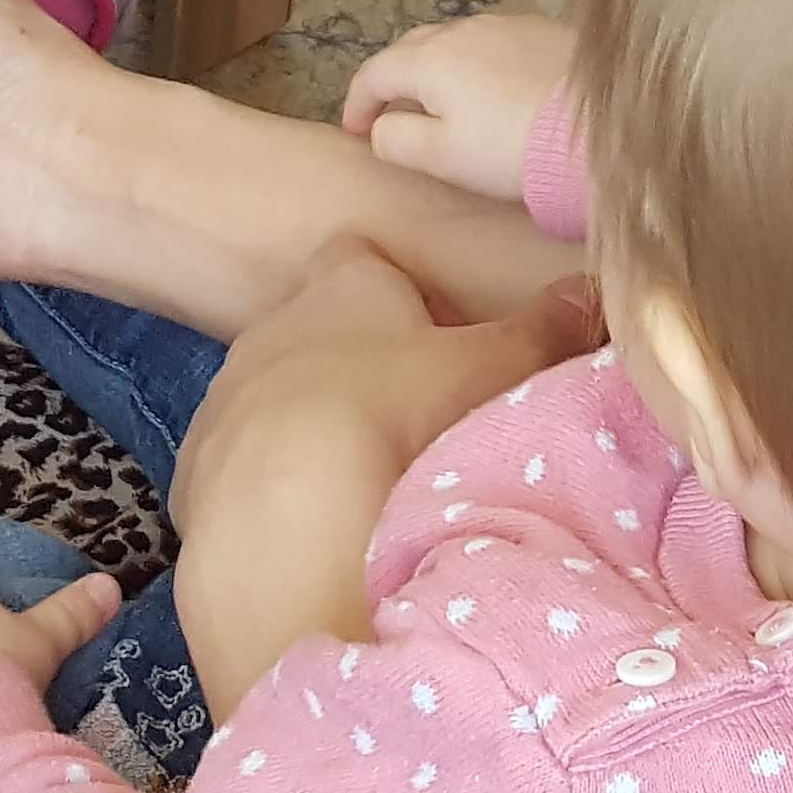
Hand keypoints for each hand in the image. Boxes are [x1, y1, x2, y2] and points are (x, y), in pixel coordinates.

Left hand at [167, 241, 603, 706]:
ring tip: (365, 485)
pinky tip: (311, 532)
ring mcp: (225, 401)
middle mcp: (271, 328)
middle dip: (359, 365)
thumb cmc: (397, 415)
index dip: (406, 295)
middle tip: (418, 420)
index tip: (445, 342)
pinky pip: (239, 471)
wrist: (283, 516)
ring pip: (273, 400)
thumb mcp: (492, 369)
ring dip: (310, 430)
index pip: (367, 259)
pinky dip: (271, 493)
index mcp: (343, 287)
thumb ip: (547, 329)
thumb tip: (598, 287)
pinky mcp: (195, 473)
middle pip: (319, 330)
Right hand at [337, 11, 577, 205]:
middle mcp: (465, 30)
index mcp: (430, 58)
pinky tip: (496, 92)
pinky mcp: (548, 33)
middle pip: (413, 47)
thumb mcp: (443, 157)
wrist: (604, 127)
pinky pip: (497, 45)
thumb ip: (397, 139)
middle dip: (395, 78)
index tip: (355, 131)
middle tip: (393, 112)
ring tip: (445, 102)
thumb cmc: (512, 149)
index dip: (357, 102)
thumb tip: (380, 126)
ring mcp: (510, 25)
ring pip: (457, 42)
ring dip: (439, 69)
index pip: (375, 71)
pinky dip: (480, 65)